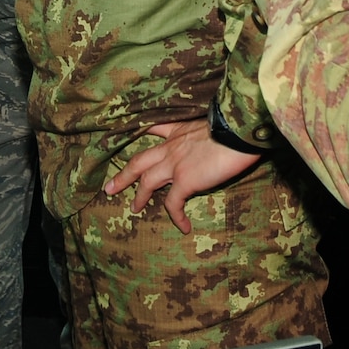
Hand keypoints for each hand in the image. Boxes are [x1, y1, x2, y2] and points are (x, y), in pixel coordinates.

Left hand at [103, 118, 258, 233]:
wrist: (238, 132)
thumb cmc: (233, 126)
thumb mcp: (213, 122)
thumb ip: (206, 132)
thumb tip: (218, 138)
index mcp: (178, 131)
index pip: (153, 130)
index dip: (139, 136)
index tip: (129, 141)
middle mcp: (171, 147)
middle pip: (139, 161)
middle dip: (124, 175)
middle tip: (109, 188)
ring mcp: (174, 164)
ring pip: (147, 182)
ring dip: (139, 197)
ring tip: (134, 209)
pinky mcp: (185, 181)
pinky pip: (174, 203)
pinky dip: (176, 216)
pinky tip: (183, 227)